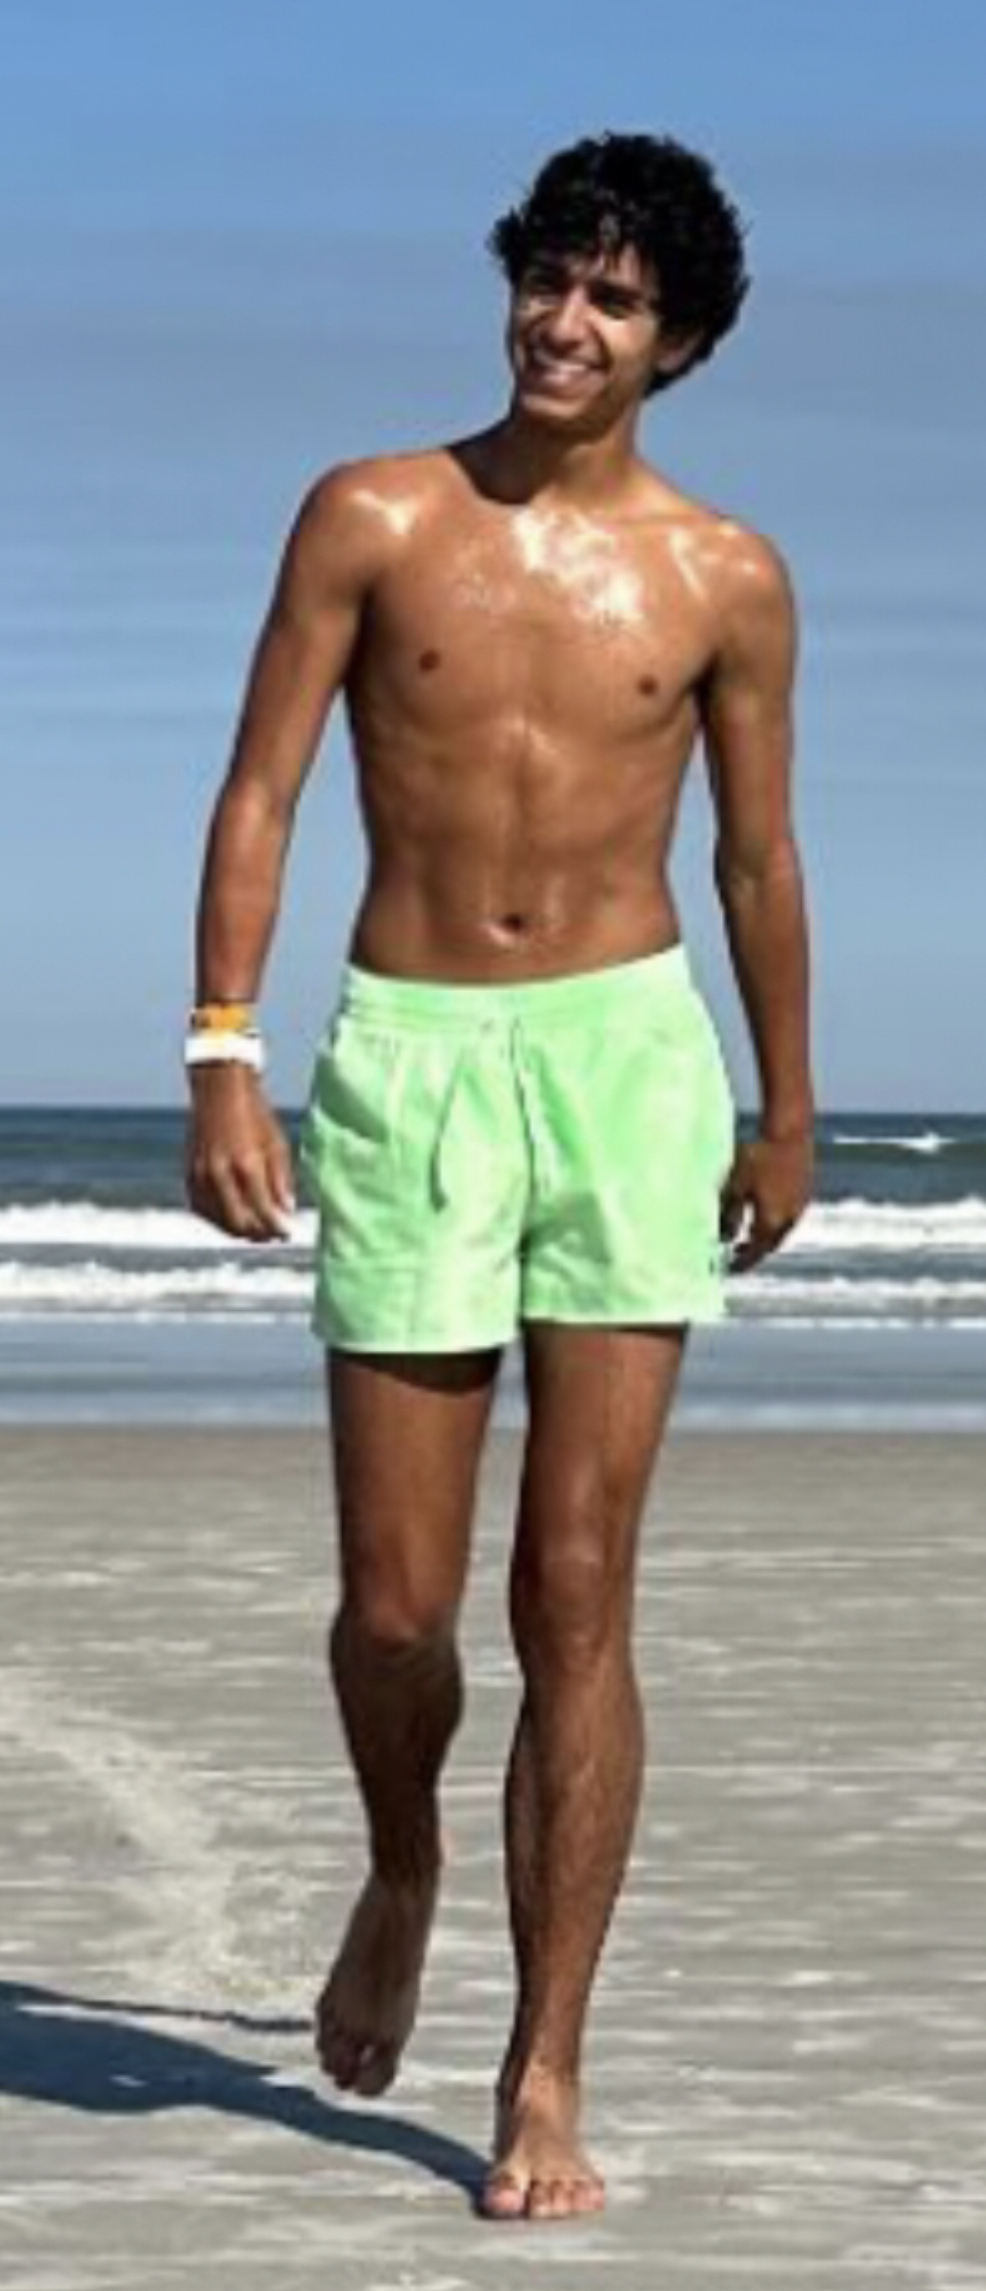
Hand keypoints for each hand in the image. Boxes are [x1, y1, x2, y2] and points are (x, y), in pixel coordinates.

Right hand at [185, 1066, 295, 1241]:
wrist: (219, 1091)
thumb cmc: (254, 1114)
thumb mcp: (276, 1143)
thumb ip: (281, 1180)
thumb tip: (286, 1212)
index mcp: (246, 1164)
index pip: (263, 1211)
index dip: (277, 1228)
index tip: (289, 1234)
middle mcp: (219, 1174)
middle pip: (239, 1223)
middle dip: (259, 1234)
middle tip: (274, 1235)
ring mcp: (200, 1176)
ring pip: (219, 1221)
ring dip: (240, 1230)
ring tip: (257, 1229)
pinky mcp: (188, 1175)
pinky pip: (202, 1210)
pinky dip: (218, 1219)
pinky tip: (233, 1217)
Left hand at [719, 1128, 813, 1273]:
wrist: (790, 1130)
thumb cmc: (758, 1156)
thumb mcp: (736, 1185)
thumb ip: (729, 1213)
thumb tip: (723, 1237)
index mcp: (772, 1221)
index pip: (756, 1251)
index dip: (742, 1263)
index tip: (730, 1269)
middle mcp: (790, 1218)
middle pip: (771, 1244)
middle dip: (755, 1252)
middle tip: (740, 1254)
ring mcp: (801, 1205)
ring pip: (782, 1230)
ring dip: (767, 1236)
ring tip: (751, 1234)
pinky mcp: (806, 1191)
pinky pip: (790, 1215)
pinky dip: (776, 1221)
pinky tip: (766, 1211)